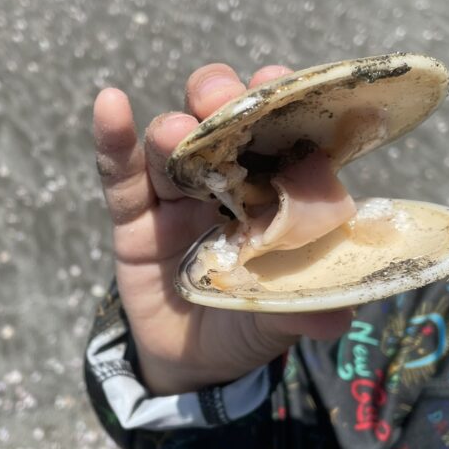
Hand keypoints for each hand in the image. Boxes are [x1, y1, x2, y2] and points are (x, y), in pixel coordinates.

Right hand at [93, 63, 352, 395]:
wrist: (191, 365)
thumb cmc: (247, 327)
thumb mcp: (278, 322)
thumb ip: (302, 312)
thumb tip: (339, 316)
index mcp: (274, 195)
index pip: (280, 137)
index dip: (280, 105)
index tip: (277, 83)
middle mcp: (228, 184)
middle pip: (223, 125)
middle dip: (223, 102)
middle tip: (222, 100)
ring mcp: (177, 197)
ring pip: (173, 146)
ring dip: (174, 129)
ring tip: (175, 132)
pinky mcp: (134, 216)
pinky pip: (120, 175)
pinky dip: (113, 140)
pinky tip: (110, 105)